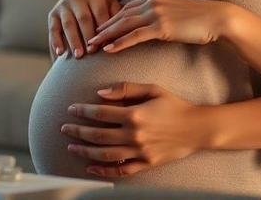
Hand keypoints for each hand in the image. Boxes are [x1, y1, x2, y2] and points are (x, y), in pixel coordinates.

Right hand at [48, 0, 121, 59]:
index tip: (108, 46)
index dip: (104, 30)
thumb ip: (118, 19)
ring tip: (79, 55)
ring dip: (73, 41)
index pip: (101, 13)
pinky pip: (53, 29)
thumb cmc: (104, 9)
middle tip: (92, 52)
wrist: (84, 0)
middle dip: (88, 36)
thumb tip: (126, 36)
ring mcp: (63, 3)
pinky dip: (56, 42)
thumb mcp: (112, 8)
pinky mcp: (53, 13)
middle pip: (84, 18)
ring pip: (68, 24)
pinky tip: (60, 54)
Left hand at [62, 82, 203, 176]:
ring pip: (105, 155)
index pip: (100, 113)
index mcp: (134, 114)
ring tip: (71, 147)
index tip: (71, 109)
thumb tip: (101, 93)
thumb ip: (126, 89)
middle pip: (98, 135)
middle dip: (77, 132)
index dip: (82, 111)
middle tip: (64, 128)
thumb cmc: (174, 105)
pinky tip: (91, 168)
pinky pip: (121, 171)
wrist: (197, 128)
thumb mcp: (152, 89)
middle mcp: (134, 135)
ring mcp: (139, 152)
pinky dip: (104, 172)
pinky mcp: (145, 164)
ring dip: (85, 151)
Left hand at [86, 0, 235, 52]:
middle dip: (102, 26)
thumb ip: (163, 15)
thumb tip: (154, 25)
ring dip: (105, 35)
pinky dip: (120, 42)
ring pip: (123, 24)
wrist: (218, 19)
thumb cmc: (202, 19)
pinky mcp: (162, 26)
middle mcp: (153, 1)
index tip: (99, 27)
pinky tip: (108, 49)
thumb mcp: (178, 12)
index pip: (127, 7)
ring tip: (92, 44)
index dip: (111, 18)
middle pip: (120, 14)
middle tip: (88, 36)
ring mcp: (157, 12)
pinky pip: (135, 35)